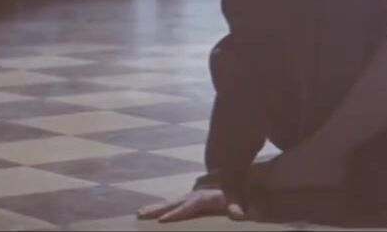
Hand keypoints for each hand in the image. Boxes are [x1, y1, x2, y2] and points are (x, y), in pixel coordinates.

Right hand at [136, 189, 251, 221]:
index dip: (177, 213)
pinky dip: (171, 204)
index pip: (190, 205)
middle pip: (178, 200)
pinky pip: (183, 199)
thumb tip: (238, 215)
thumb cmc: (247, 186)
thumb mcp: (245, 196)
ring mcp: (199, 190)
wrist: (246, 165)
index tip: (161, 220)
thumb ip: (239, 205)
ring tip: (142, 213)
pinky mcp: (201, 191)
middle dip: (159, 209)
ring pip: (177, 199)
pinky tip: (161, 210)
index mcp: (211, 193)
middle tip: (139, 214)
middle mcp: (201, 190)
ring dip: (160, 206)